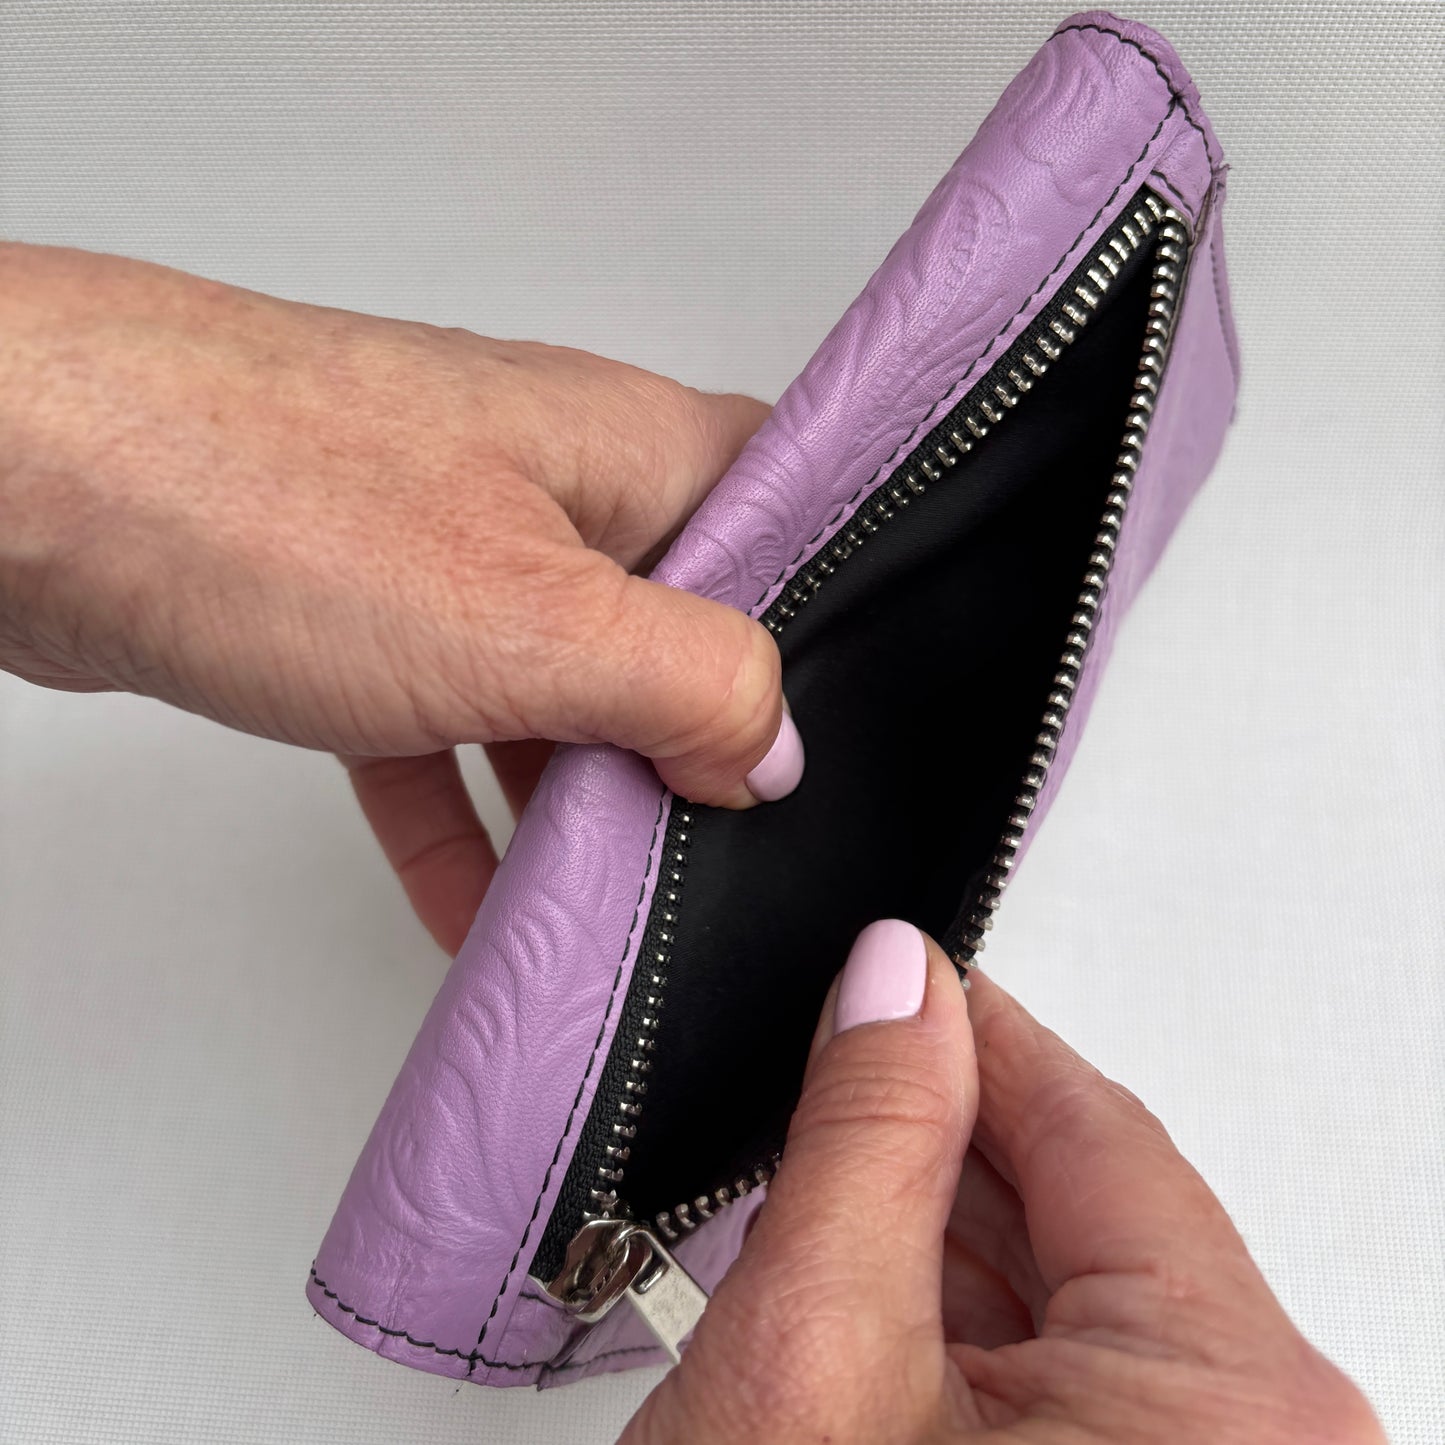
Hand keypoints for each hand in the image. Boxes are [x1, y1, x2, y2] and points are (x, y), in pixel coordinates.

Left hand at [0, 244, 794, 951]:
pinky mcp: (360, 612)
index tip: (834, 734)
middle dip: (696, 735)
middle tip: (721, 838)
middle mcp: (550, 486)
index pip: (787, 515)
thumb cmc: (258, 492)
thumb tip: (770, 746)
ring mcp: (451, 548)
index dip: (825, 622)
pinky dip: (461, 815)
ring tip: (610, 899)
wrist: (28, 481)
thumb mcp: (532, 621)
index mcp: (630, 448)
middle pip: (673, 622)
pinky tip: (476, 906)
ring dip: (575, 795)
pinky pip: (443, 729)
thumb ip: (685, 684)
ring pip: (554, 688)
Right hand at [625, 923, 1382, 1444]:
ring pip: (1068, 1304)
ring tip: (821, 1196)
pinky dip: (957, 1333)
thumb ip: (867, 1137)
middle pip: (1089, 1217)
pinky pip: (1062, 1388)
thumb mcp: (813, 1356)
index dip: (977, 1033)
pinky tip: (866, 1305)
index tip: (901, 973)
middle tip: (832, 1073)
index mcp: (1239, 1410)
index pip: (1098, 1132)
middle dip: (941, 1141)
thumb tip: (893, 984)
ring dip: (938, 1239)